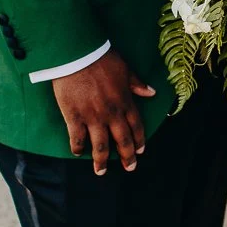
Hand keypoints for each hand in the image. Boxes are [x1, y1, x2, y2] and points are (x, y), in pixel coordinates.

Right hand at [52, 50, 155, 174]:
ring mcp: (93, 118)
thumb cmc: (102, 58)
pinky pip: (77, 139)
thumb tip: (152, 92)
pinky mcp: (74, 117)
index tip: (141, 151)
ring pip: (100, 146)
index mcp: (125, 102)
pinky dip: (78, 148)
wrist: (78, 54)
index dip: (140, 141)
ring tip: (101, 171)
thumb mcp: (125, 69)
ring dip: (102, 161)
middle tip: (129, 168)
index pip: (136, 127)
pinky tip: (78, 153)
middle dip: (127, 157)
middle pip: (122, 141)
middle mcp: (112, 114)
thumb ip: (137, 84)